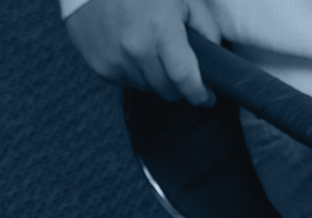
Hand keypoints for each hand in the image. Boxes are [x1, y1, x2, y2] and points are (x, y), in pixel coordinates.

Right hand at [65, 0, 220, 104]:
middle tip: (177, 66)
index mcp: (160, 28)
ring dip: (154, 76)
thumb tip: (212, 54)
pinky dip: (132, 71)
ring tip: (150, 48)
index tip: (206, 97)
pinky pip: (125, 82)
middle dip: (177, 83)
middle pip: (167, 89)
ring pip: (146, 87)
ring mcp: (115, 59)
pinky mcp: (99, 65)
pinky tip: (130, 48)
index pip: (184, 77)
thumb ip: (204, 25)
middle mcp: (136, 49)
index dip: (199, 93)